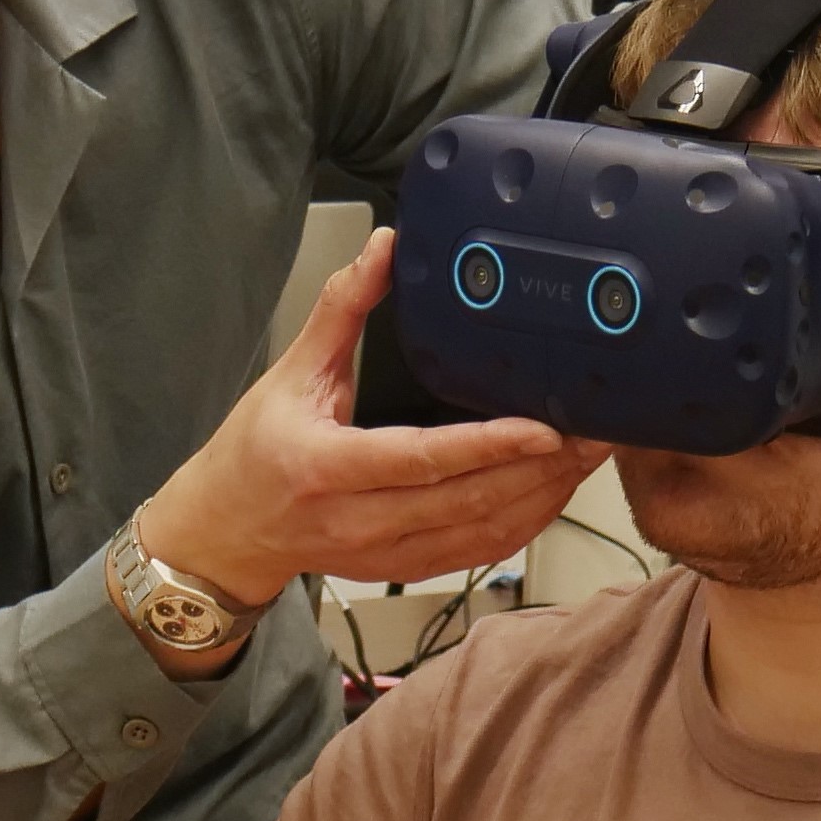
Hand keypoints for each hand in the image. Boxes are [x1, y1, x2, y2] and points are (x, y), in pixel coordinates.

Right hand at [144, 231, 608, 606]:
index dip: (489, 447)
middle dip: (542, 469)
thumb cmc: (252, 455)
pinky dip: (523, 525)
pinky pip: (478, 552)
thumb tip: (383, 250)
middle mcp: (359, 520)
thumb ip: (342, 309)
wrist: (225, 532)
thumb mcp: (290, 373)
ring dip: (544, 498)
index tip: (543, 428)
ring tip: (587, 458)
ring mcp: (384, 554)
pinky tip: (552, 493)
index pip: (422, 460)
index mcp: (327, 467)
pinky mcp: (403, 570)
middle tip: (595, 431)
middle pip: (469, 500)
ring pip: (483, 533)